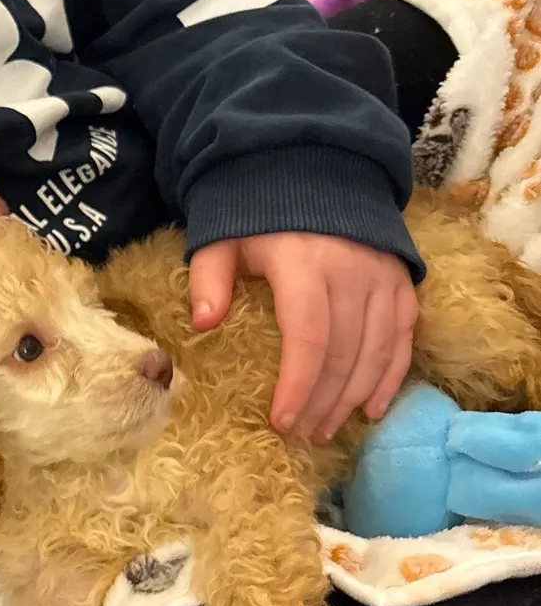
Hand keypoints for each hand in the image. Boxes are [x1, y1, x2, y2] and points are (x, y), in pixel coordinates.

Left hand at [189, 233, 417, 440]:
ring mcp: (382, 277)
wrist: (314, 169)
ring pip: (376, 352)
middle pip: (343, 352)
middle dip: (321, 402)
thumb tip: (202, 323)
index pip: (308, 336)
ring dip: (352, 398)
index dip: (297, 384)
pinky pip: (403, 338)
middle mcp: (350, 271)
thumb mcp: (223, 237)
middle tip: (301, 436)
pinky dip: (390, 378)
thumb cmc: (260, 215)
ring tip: (327, 430)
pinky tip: (371, 409)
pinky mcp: (402, 281)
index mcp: (303, 262)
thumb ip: (209, 277)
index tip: (280, 422)